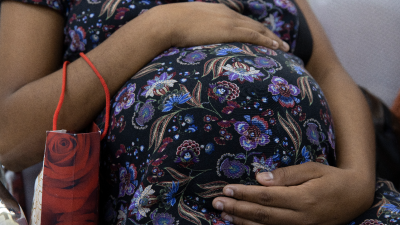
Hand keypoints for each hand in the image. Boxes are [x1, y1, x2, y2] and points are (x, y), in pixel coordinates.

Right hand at [151, 2, 289, 50]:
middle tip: (281, 43)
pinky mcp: (229, 30)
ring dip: (273, 38)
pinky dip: (267, 41)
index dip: (255, 29)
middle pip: (255, 24)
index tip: (263, 36)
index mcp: (218, 12)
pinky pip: (254, 36)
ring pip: (259, 30)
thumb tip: (193, 41)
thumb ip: (196, 32)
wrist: (167, 22)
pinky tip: (276, 47)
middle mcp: (228, 14)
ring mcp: (229, 21)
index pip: (242, 21)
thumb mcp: (187, 27)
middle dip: (269, 34)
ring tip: (284, 47)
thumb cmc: (171, 27)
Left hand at [212, 162, 374, 224]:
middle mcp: (300, 217)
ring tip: (223, 214)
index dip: (244, 194)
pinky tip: (242, 224)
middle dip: (237, 208)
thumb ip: (286, 175)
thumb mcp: (312, 169)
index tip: (226, 189)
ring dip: (242, 221)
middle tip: (216, 203)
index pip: (266, 197)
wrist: (355, 197)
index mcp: (303, 198)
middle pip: (262, 214)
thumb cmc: (331, 178)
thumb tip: (260, 179)